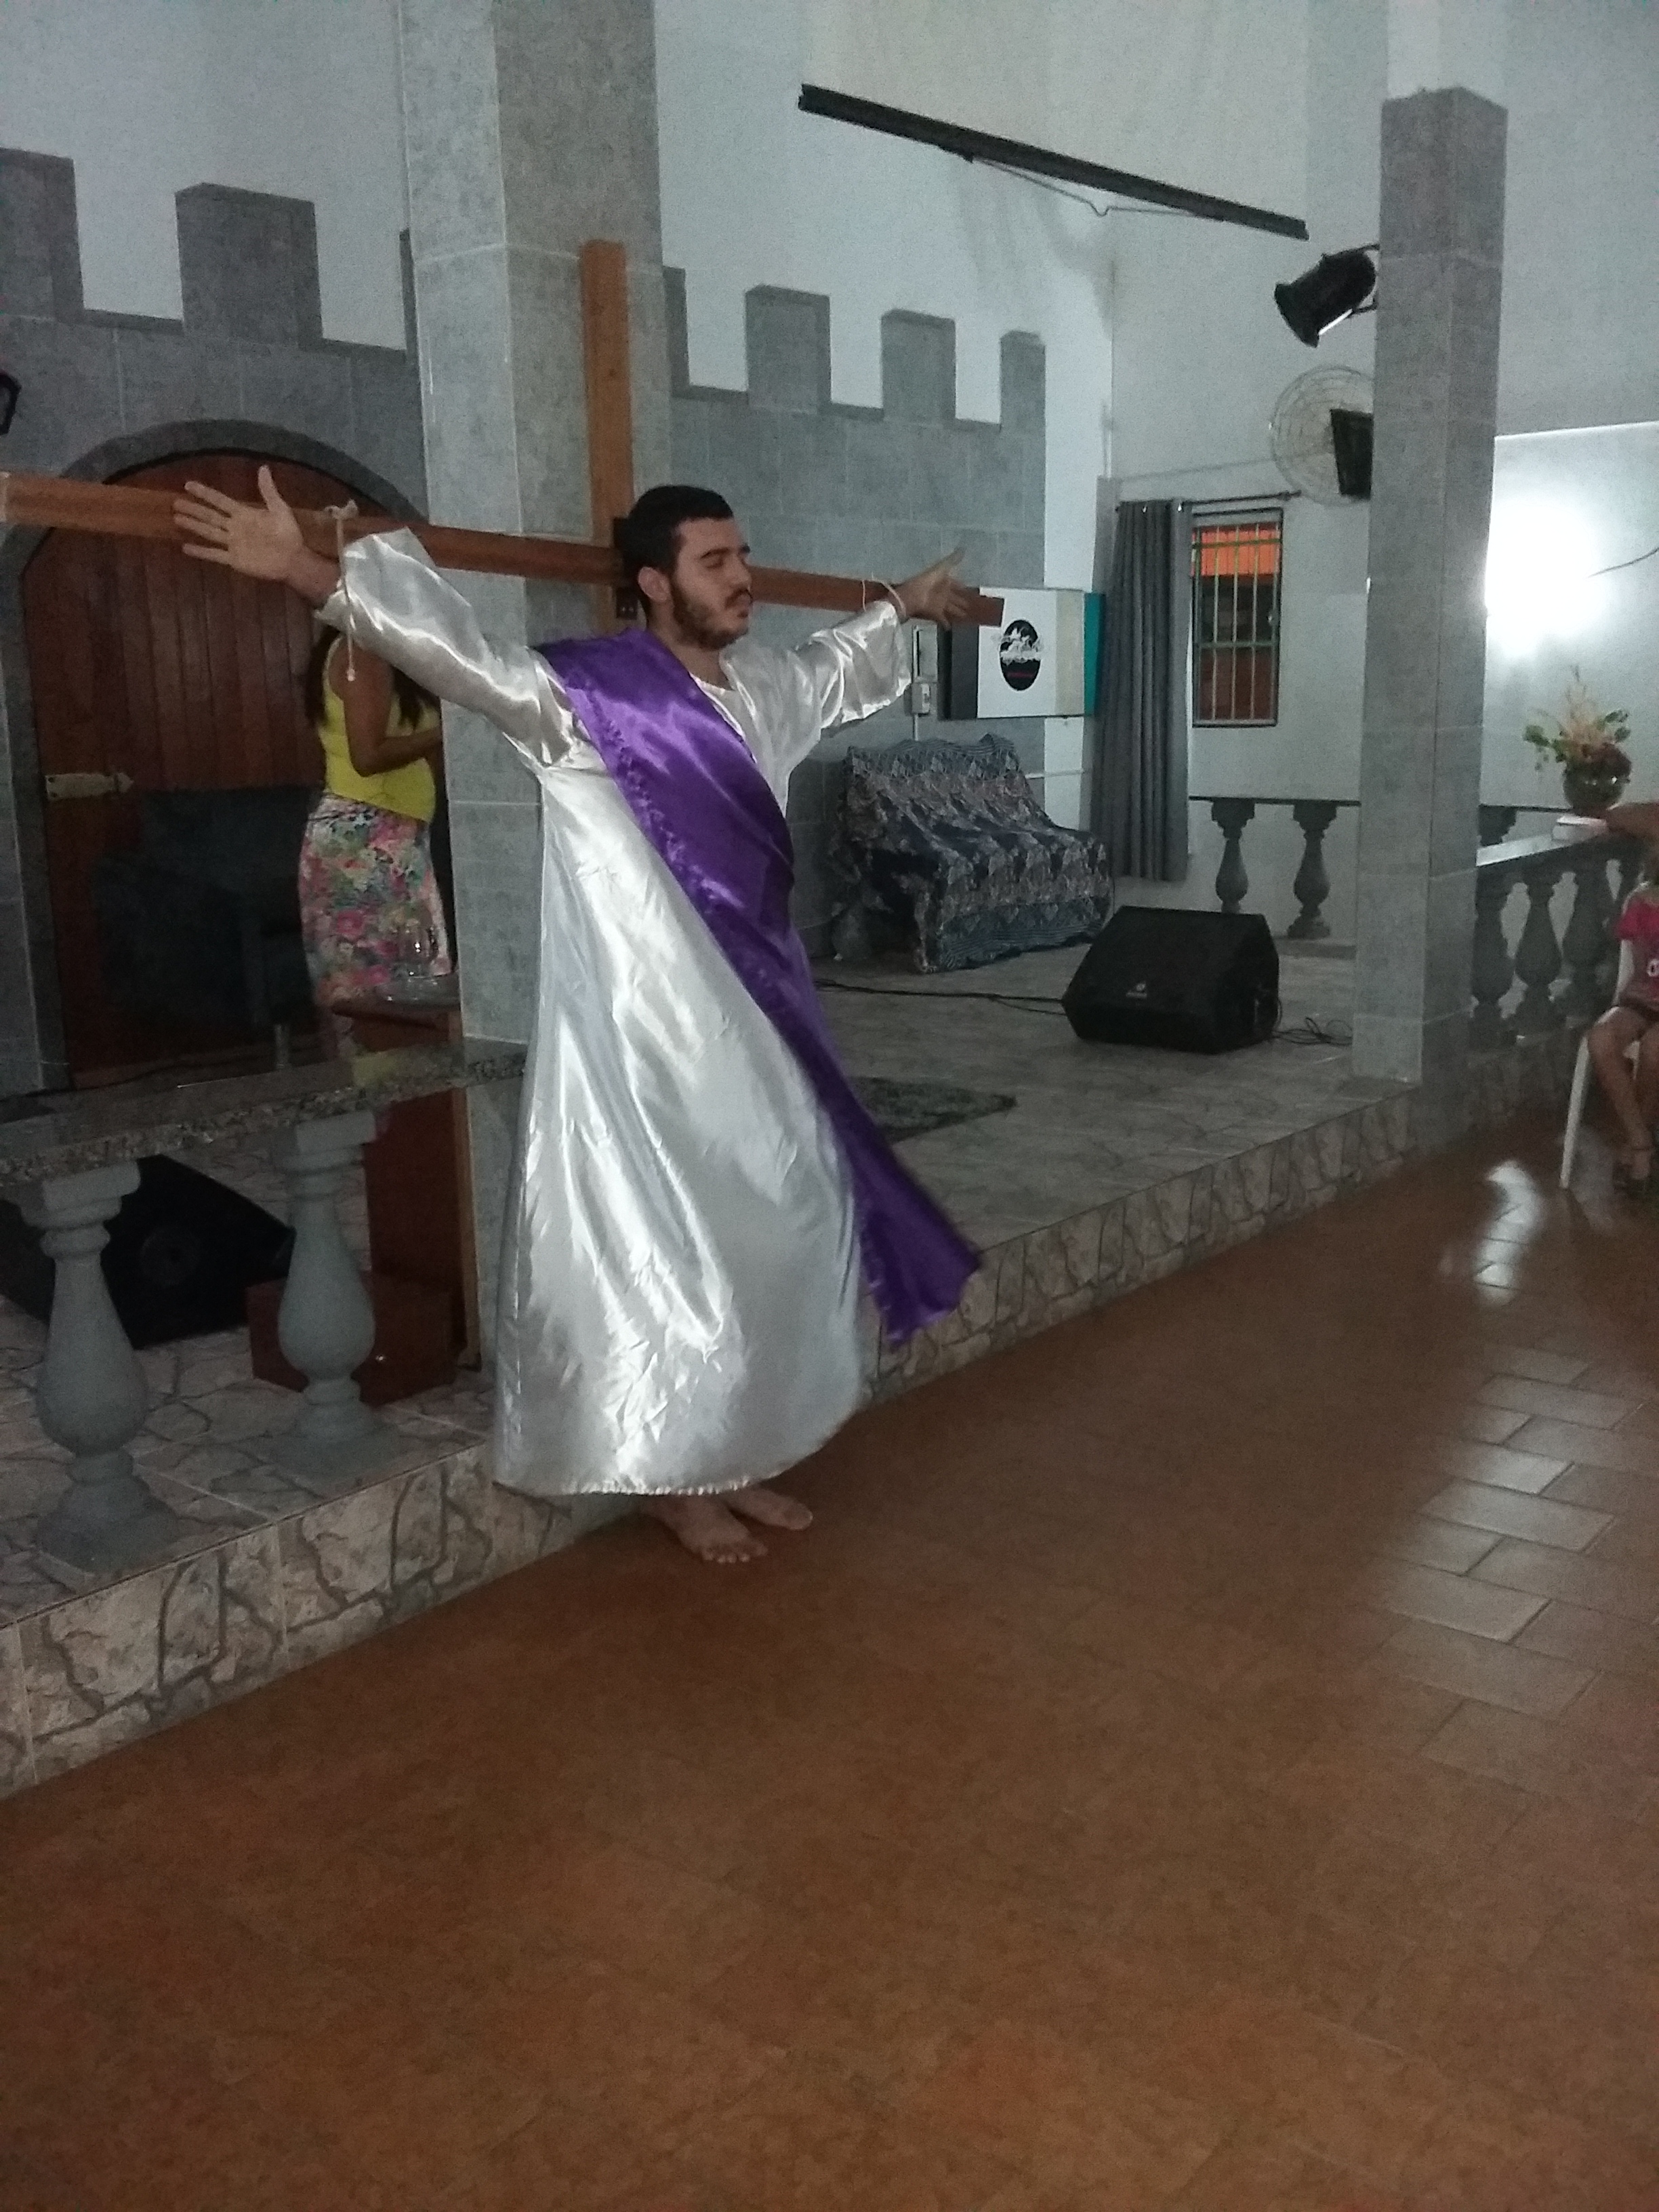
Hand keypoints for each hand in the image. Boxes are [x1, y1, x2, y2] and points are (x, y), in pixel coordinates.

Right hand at [173, 465, 339, 600]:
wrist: (293, 560)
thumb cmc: (289, 534)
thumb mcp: (279, 509)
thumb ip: (268, 491)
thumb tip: (263, 467)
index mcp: (243, 514)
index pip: (219, 501)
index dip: (204, 493)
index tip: (188, 484)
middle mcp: (234, 527)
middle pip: (209, 516)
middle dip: (193, 509)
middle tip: (175, 502)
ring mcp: (233, 543)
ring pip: (208, 532)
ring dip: (192, 526)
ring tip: (176, 518)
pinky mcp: (234, 559)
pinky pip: (214, 554)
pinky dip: (200, 552)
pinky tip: (185, 548)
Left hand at [893, 548, 977, 626]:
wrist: (911, 597)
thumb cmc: (925, 581)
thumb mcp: (940, 568)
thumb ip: (952, 560)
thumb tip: (963, 549)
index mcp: (942, 580)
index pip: (954, 583)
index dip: (960, 586)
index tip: (967, 588)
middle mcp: (940, 592)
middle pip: (953, 597)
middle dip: (961, 601)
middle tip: (970, 606)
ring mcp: (937, 603)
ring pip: (950, 608)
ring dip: (957, 612)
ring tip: (965, 616)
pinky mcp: (934, 613)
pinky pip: (941, 619)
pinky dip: (945, 623)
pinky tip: (950, 627)